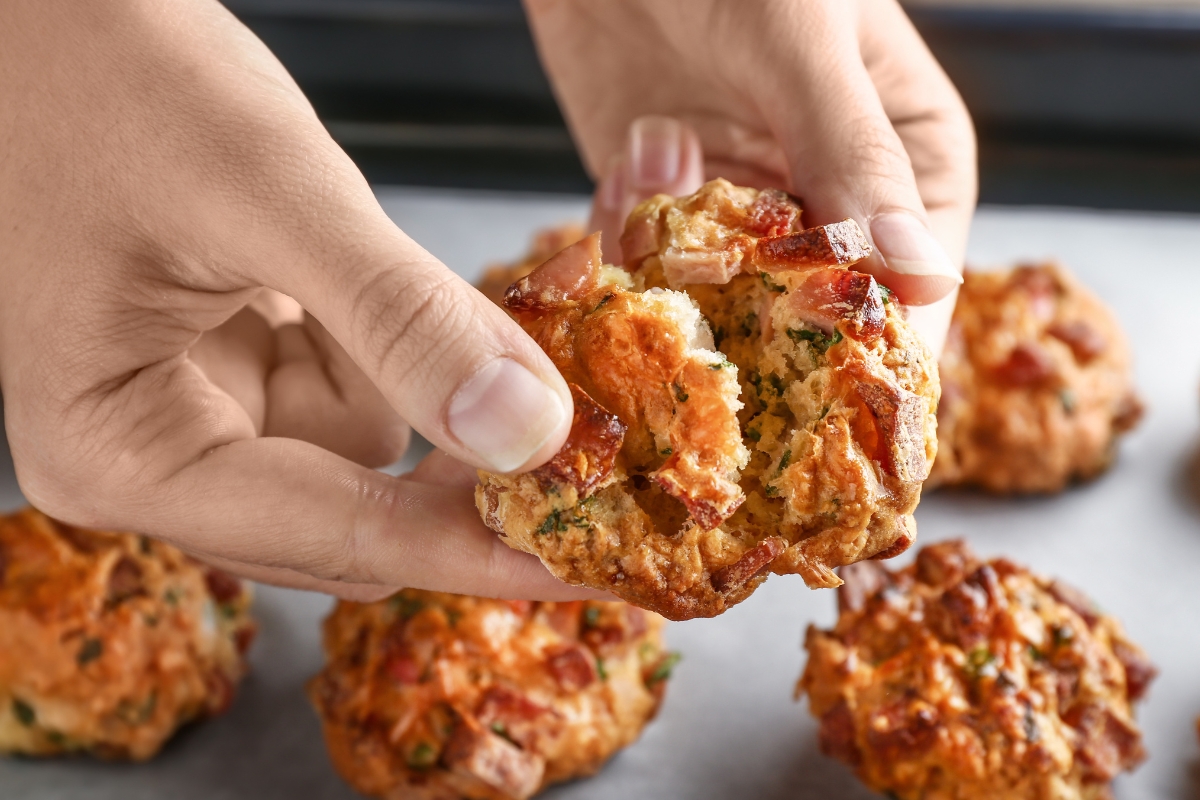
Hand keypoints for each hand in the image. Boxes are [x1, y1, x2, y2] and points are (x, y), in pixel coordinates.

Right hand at [0, 0, 592, 600]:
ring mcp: (188, 417)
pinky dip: (393, 343)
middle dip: (464, 460)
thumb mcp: (267, 189)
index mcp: (121, 453)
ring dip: (423, 379)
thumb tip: (527, 434)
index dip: (482, 554)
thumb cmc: (104, 72)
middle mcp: (148, 461)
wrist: (44, 12)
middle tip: (584, 423)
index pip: (343, 537)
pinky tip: (363, 274)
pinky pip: (351, 389)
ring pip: (367, 450)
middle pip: (356, 513)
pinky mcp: (229, 369)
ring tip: (423, 289)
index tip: (596, 568)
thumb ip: (400, 317)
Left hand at [525, 0, 976, 353]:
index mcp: (910, 165)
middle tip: (708, 317)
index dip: (879, 365)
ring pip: (720, 299)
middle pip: (814, 319)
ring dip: (677, 264)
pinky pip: (650, 262)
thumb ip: (854, 156)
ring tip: (658, 155)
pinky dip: (627, 237)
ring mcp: (741, 205)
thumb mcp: (805, 40)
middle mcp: (830, 200)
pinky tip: (625, 164)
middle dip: (759, 330)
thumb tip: (920, 282)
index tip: (831, 411)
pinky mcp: (664, 198)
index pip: (914, 296)